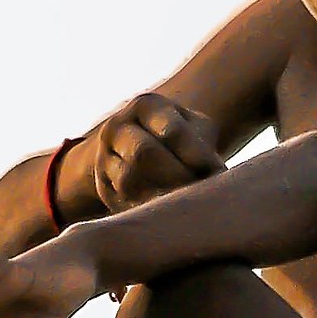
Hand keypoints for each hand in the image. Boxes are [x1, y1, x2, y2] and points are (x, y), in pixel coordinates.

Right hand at [79, 94, 224, 214]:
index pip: (170, 130)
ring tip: (184, 202)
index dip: (195, 154)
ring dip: (160, 195)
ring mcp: (104, 158)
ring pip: (128, 182)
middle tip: (198, 191)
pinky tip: (166, 211)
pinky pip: (121, 202)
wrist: (136, 149)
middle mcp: (117, 128)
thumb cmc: (180, 139)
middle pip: (143, 154)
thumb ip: (203, 144)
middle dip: (176, 176)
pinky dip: (146, 209)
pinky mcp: (102, 187)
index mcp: (145, 106)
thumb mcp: (195, 128)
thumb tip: (214, 175)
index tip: (214, 170)